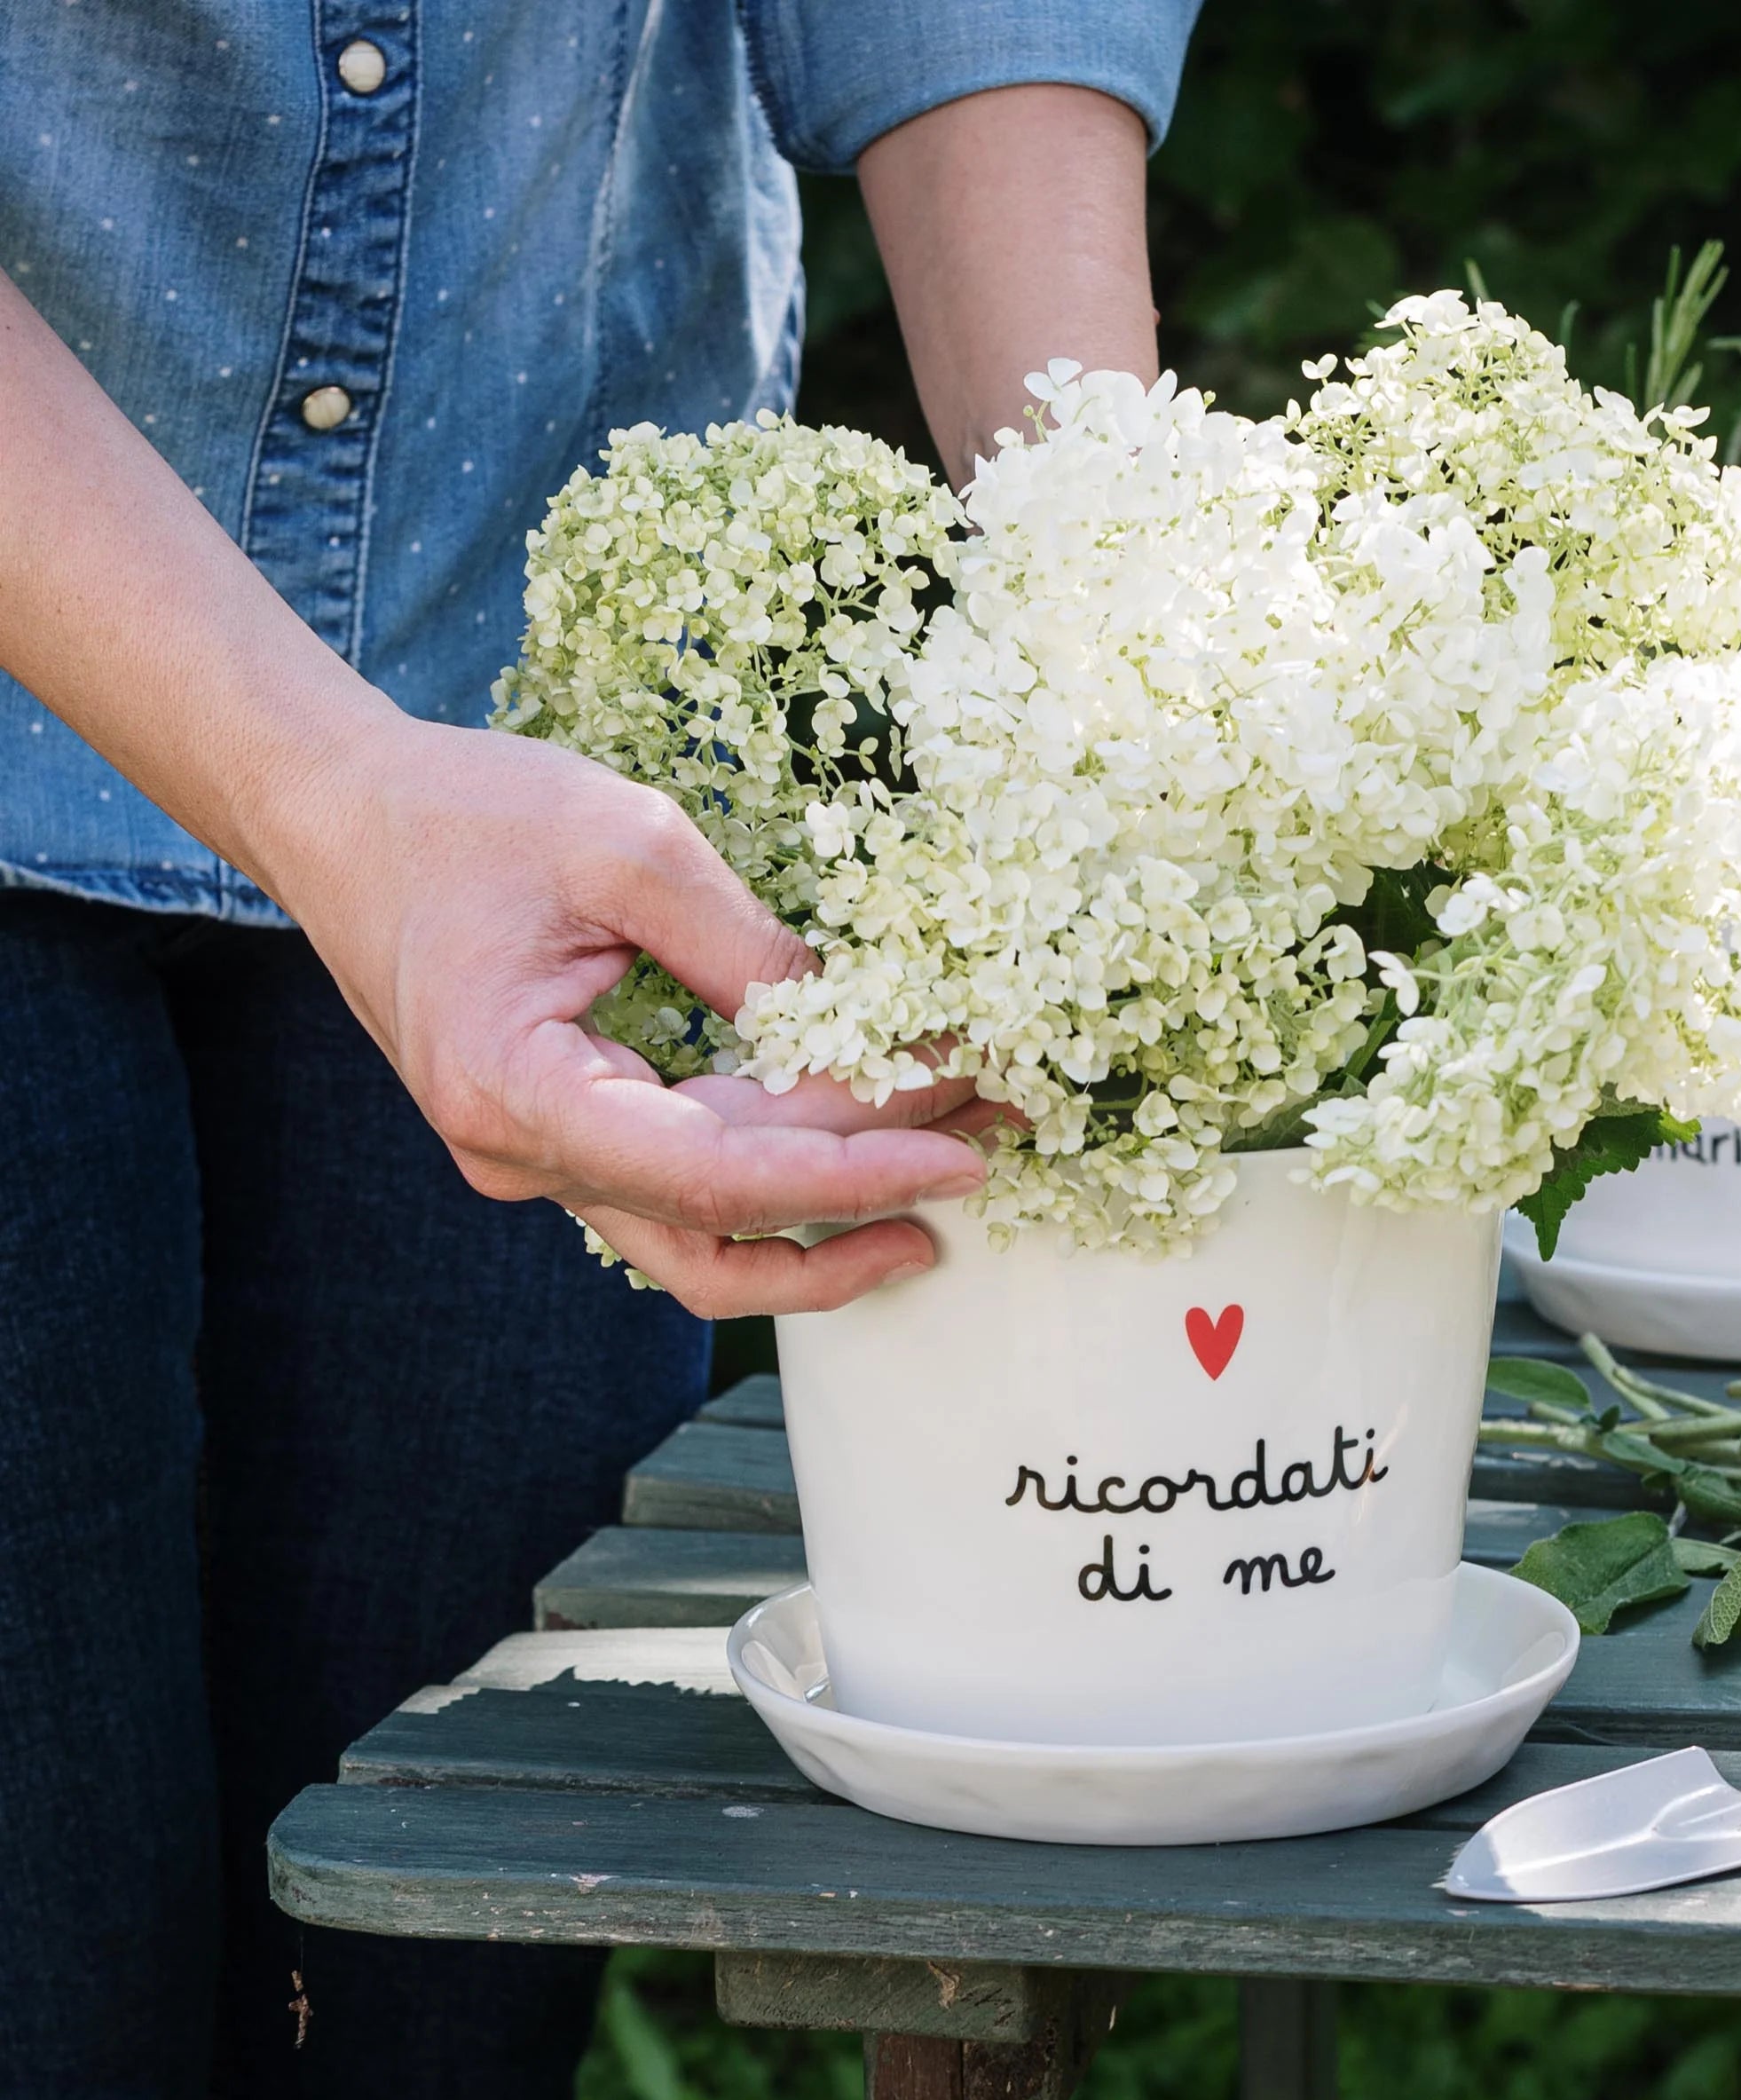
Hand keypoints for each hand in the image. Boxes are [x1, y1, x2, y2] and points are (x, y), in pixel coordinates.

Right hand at [261, 706, 993, 1315]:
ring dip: (831, 1205)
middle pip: (723, 1226)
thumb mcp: (627, 850)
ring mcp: (539, 1155)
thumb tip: (865, 1023)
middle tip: (991, 1140)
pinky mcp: (565, 1130)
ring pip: (706, 1233)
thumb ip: (747, 950)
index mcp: (518, 1095)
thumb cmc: (462, 814)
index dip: (852, 1177)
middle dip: (867, 1192)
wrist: (337, 812)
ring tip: (953, 1152)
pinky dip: (778, 1166)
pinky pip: (684, 1181)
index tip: (959, 1157)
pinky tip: (863, 1134)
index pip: (718, 1180)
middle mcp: (523, 1157)